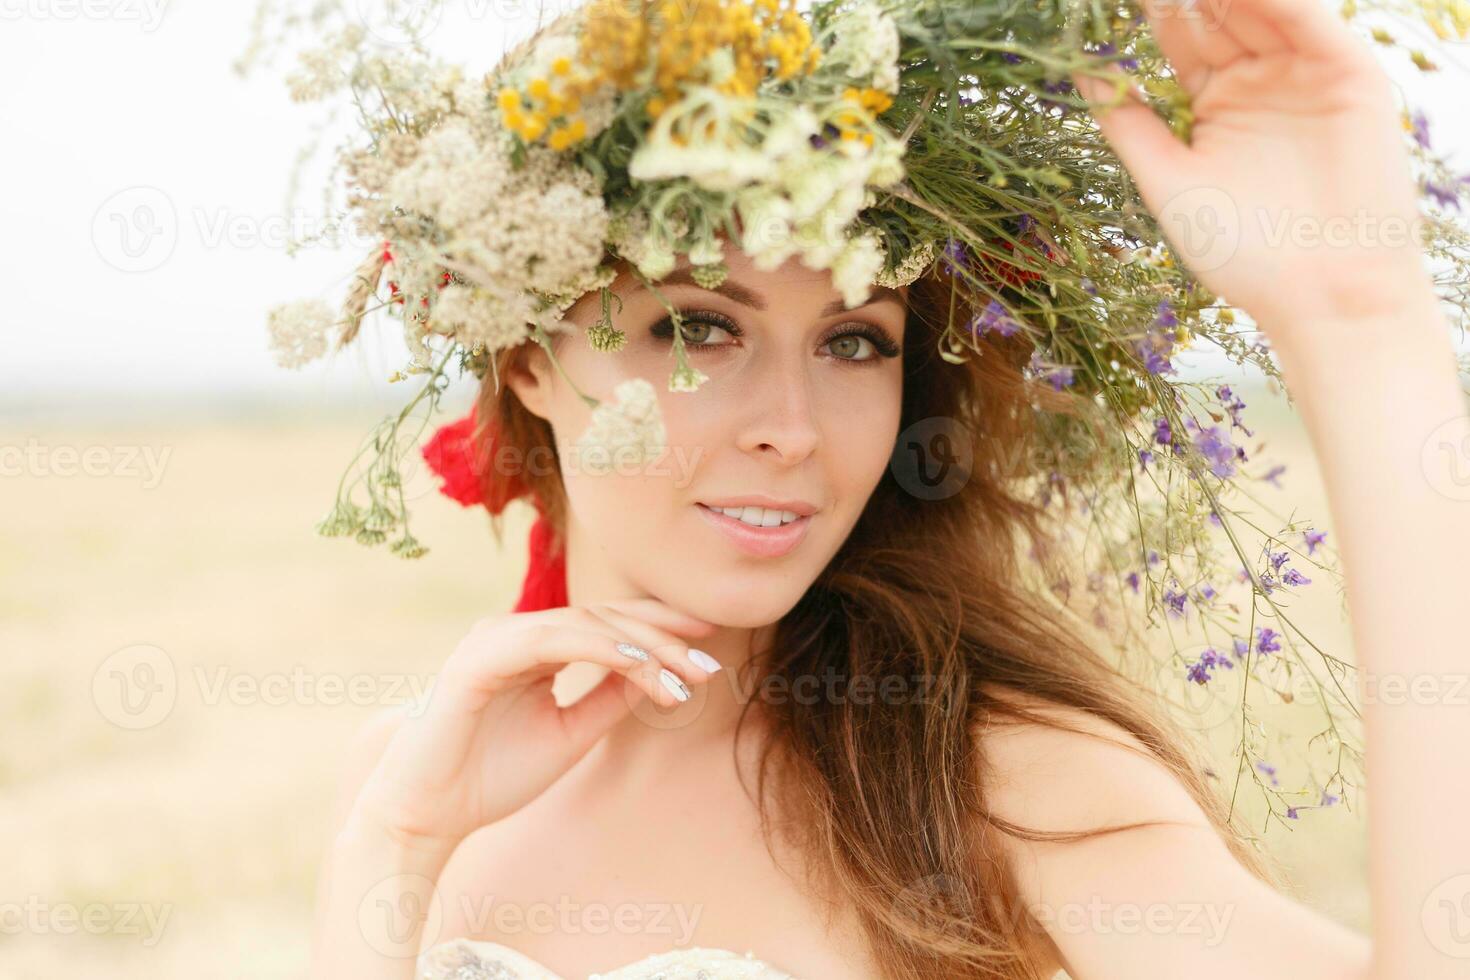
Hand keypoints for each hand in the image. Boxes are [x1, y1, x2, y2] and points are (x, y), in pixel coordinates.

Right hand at [347, 599, 719, 850]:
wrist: (427, 813)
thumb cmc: (491, 776)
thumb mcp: (572, 733)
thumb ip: (609, 698)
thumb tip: (658, 672)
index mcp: (535, 646)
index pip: (608, 624)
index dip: (661, 631)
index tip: (710, 649)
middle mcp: (516, 631)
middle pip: (606, 616)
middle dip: (664, 636)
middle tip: (710, 658)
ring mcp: (496, 638)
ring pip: (587, 623)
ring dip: (644, 647)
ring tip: (686, 674)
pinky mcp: (480, 656)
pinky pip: (554, 640)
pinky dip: (603, 649)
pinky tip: (641, 667)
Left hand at [1072, 0, 1436, 339]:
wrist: (1320, 294)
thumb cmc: (1241, 251)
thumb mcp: (1167, 180)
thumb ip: (1127, 124)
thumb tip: (1081, 71)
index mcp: (1210, 103)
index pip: (1175, 35)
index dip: (1145, 9)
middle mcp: (1255, 79)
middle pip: (1214, 10)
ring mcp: (1301, 73)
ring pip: (1258, 7)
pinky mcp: (1348, 74)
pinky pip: (1308, 22)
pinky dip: (1275, 0)